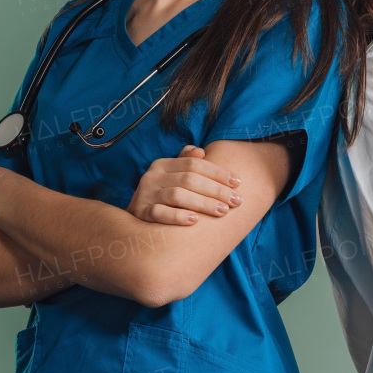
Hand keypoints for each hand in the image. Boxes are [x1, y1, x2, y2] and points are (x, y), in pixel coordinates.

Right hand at [125, 145, 242, 225]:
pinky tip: (195, 221)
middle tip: (236, 201)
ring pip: (177, 195)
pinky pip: (159, 213)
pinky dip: (178, 216)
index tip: (238, 183)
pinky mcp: (141, 212)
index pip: (194, 164)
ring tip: (222, 211)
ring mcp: (146, 194)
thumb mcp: (173, 175)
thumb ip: (186, 162)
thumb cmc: (163, 193)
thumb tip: (200, 151)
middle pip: (189, 179)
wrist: (134, 215)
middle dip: (216, 190)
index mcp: (163, 164)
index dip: (218, 172)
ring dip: (203, 203)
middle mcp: (153, 176)